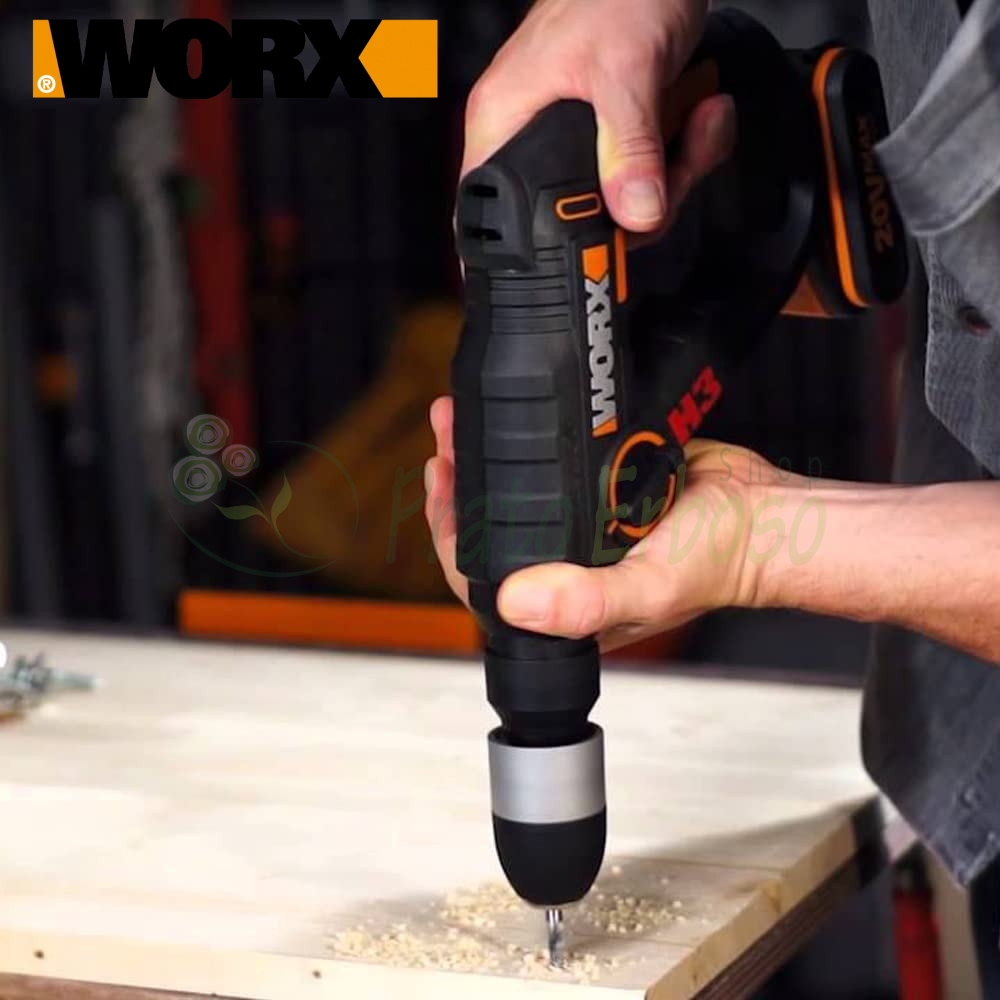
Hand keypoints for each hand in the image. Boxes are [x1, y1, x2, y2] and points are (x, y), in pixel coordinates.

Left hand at [424, 397, 804, 650]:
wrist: (763, 512)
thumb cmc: (717, 560)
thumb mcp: (649, 588)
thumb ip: (586, 601)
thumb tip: (515, 602)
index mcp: (564, 605)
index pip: (486, 581)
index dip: (451, 535)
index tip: (441, 484)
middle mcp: (563, 567)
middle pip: (490, 530)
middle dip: (458, 483)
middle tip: (445, 439)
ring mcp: (577, 525)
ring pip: (513, 494)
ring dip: (482, 457)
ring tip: (459, 418)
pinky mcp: (595, 486)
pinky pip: (546, 467)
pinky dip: (523, 442)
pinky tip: (509, 417)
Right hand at [461, 0, 736, 232]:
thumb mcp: (626, 69)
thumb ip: (630, 146)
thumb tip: (635, 215)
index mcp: (506, 123)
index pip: (493, 216)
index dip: (527, 252)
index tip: (574, 268)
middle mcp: (535, 138)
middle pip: (578, 220)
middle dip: (639, 207)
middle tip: (669, 171)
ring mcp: (581, 140)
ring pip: (624, 202)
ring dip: (678, 173)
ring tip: (697, 122)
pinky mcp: (619, 135)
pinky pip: (651, 173)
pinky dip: (689, 151)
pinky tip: (701, 114)